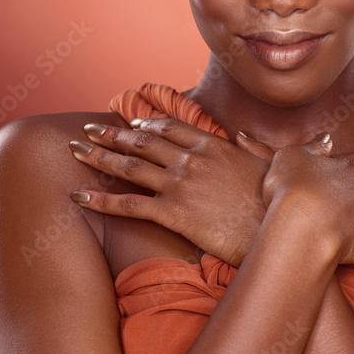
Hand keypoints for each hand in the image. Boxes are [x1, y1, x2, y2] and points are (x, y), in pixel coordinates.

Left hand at [69, 118, 268, 265]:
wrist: (278, 228)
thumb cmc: (278, 200)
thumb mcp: (271, 163)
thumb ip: (252, 146)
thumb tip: (241, 135)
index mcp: (214, 145)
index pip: (171, 129)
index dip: (146, 126)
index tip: (129, 125)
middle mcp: (192, 159)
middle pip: (143, 142)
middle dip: (112, 135)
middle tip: (89, 130)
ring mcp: (181, 184)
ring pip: (130, 166)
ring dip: (98, 156)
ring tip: (75, 150)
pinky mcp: (174, 213)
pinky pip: (129, 205)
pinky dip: (100, 200)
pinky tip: (78, 195)